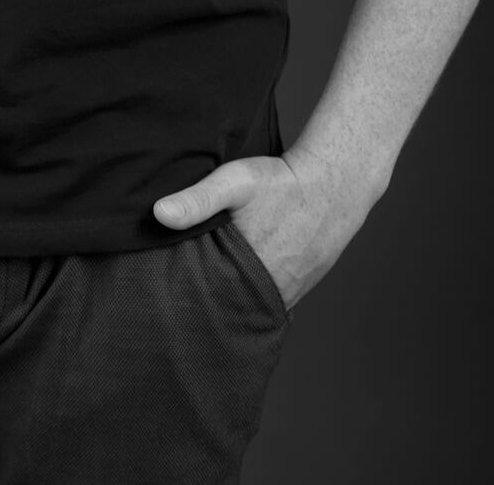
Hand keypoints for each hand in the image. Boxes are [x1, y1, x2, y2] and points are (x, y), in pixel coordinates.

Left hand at [151, 142, 378, 313]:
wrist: (334, 186)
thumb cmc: (282, 183)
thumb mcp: (235, 182)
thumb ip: (197, 199)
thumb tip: (158, 214)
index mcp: (249, 275)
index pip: (210, 306)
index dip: (189, 304)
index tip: (168, 300)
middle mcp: (271, 293)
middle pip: (230, 310)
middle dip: (208, 307)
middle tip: (181, 301)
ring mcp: (288, 294)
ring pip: (251, 307)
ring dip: (232, 301)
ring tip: (206, 293)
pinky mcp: (300, 287)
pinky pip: (270, 299)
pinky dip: (253, 295)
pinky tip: (239, 283)